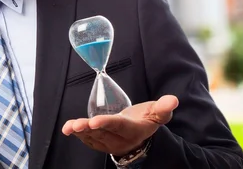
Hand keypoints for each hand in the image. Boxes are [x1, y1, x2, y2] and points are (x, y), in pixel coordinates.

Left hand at [62, 95, 178, 156]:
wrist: (139, 137)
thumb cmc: (145, 120)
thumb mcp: (156, 114)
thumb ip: (163, 108)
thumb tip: (173, 99)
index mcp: (132, 130)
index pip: (118, 126)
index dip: (106, 123)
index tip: (95, 121)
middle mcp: (118, 139)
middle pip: (102, 133)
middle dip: (88, 128)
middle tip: (76, 125)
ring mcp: (108, 143)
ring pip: (92, 137)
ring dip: (80, 132)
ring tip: (69, 127)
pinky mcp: (99, 143)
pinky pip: (88, 140)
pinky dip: (78, 134)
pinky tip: (69, 128)